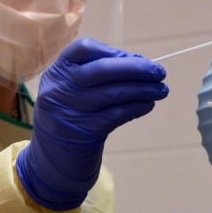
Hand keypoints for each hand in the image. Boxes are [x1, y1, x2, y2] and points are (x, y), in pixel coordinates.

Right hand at [16, 37, 168, 209]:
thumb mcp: (71, 92)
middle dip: (136, 69)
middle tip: (160, 72)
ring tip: (161, 90)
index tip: (135, 58)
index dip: (113, 51)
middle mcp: (59, 89)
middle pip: (102, 69)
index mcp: (57, 72)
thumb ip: (97, 76)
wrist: (49, 163)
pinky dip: (136, 108)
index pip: (84, 49)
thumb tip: (140, 63)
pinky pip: (116, 115)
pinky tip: (148, 105)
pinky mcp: (82, 133)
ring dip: (143, 90)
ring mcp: (69, 111)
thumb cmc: (69, 120)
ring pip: (114, 93)